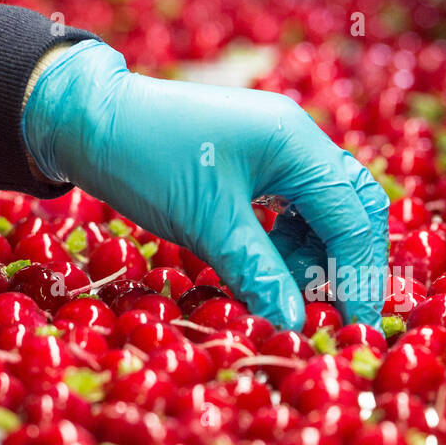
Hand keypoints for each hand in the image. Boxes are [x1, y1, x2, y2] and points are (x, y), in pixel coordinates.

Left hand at [22, 39, 388, 329]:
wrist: (89, 119)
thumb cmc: (145, 160)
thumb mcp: (206, 224)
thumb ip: (259, 274)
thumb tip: (295, 326)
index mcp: (295, 144)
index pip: (351, 217)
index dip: (356, 275)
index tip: (353, 325)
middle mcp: (298, 140)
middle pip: (355, 205)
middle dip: (352, 261)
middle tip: (340, 311)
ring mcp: (279, 148)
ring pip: (327, 208)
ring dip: (321, 255)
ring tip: (299, 296)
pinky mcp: (257, 161)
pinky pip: (296, 207)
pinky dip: (294, 243)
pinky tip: (275, 270)